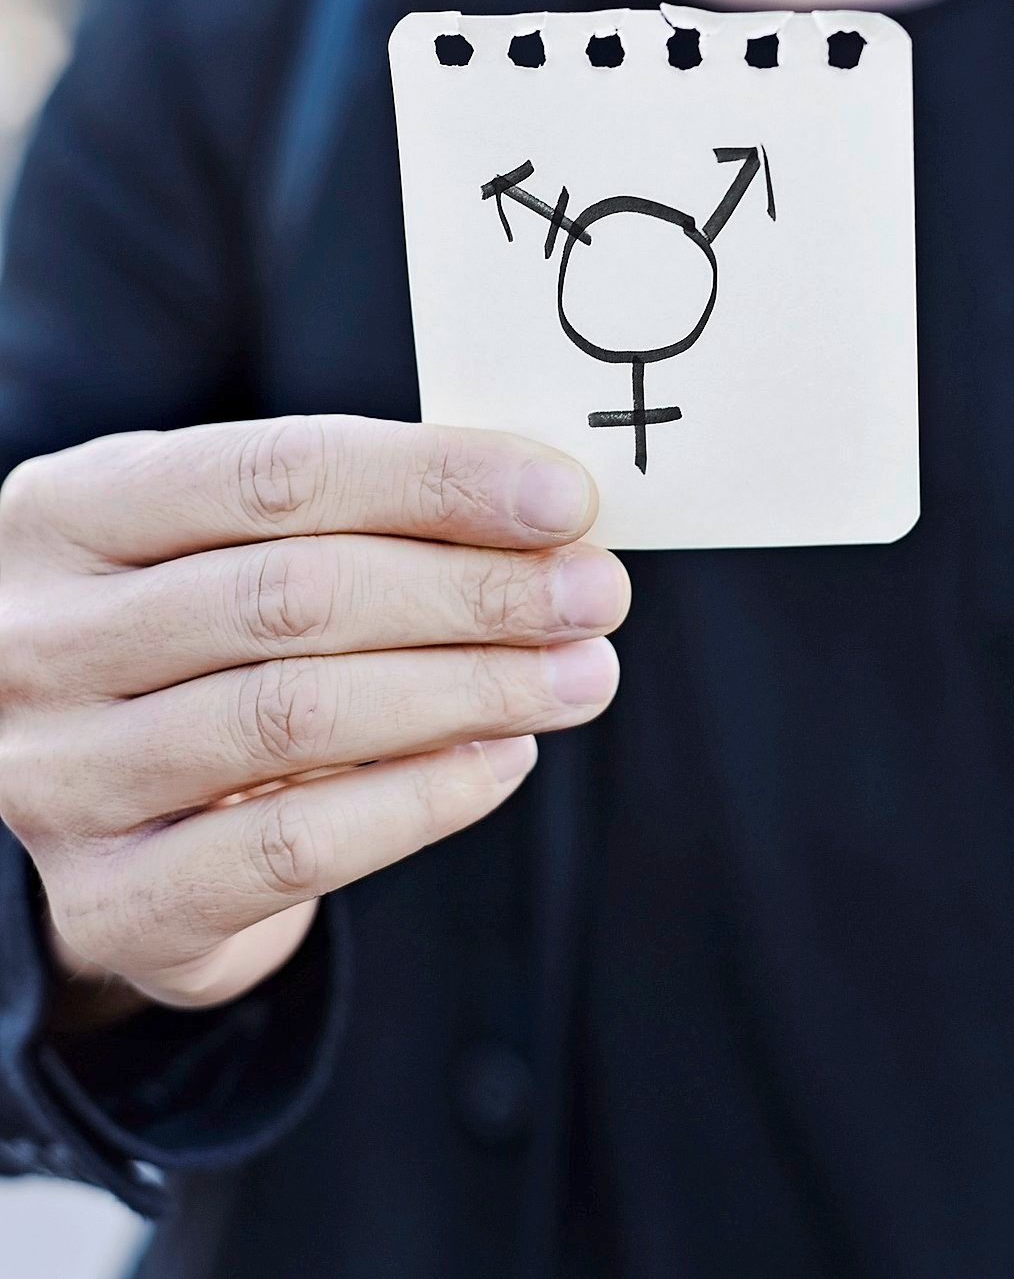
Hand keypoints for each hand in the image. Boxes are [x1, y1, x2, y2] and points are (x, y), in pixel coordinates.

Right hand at [0, 416, 627, 1018]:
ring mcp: (62, 777)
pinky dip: (418, 800)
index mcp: (68, 511)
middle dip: (472, 590)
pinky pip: (289, 850)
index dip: (433, 478)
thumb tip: (541, 512)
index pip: (274, 474)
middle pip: (293, 595)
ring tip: (580, 674)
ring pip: (294, 717)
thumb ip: (343, 514)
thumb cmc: (184, 635)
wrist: (82, 798)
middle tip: (595, 592)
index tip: (564, 496)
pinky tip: (505, 761)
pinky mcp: (113, 902)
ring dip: (470, 689)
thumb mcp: (216, 541)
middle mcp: (43, 639)